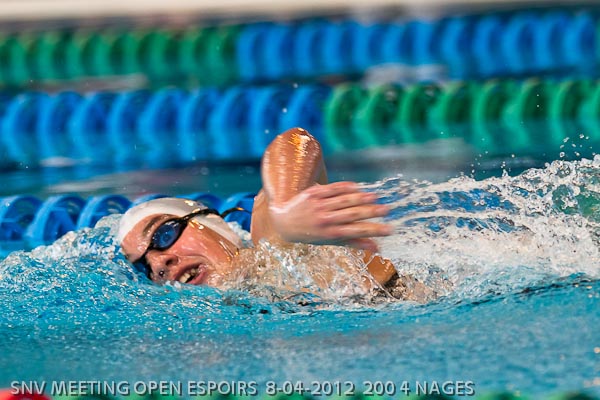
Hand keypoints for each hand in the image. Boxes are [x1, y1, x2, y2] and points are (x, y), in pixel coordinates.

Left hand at [268, 181, 391, 251]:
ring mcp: (319, 205)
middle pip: (353, 214)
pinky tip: (358, 187)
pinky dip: (346, 187)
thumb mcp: (331, 241)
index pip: (357, 231)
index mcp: (331, 233)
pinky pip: (333, 188)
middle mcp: (325, 219)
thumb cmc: (312, 233)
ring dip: (361, 198)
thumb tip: (377, 248)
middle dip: (371, 212)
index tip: (389, 229)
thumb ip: (354, 243)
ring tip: (376, 197)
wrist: (285, 222)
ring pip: (344, 200)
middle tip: (387, 210)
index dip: (374, 230)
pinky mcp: (314, 193)